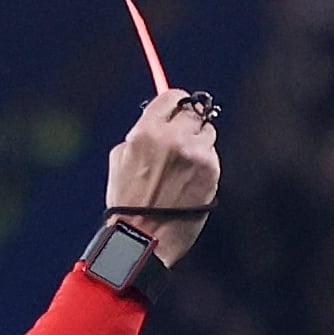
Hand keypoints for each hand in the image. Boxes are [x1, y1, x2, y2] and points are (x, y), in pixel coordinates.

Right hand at [105, 88, 222, 264]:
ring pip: (207, 133)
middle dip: (188, 121)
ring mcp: (197, 155)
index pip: (172, 96)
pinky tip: (190, 179)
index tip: (176, 108)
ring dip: (198, 142)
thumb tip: (159, 120)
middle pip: (194, 111)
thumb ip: (142, 133)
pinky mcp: (212, 172)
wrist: (144, 237)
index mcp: (148, 131)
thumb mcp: (121, 157)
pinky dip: (204, 163)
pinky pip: (212, 156)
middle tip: (182, 135)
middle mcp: (175, 138)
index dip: (175, 102)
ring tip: (184, 163)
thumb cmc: (128, 201)